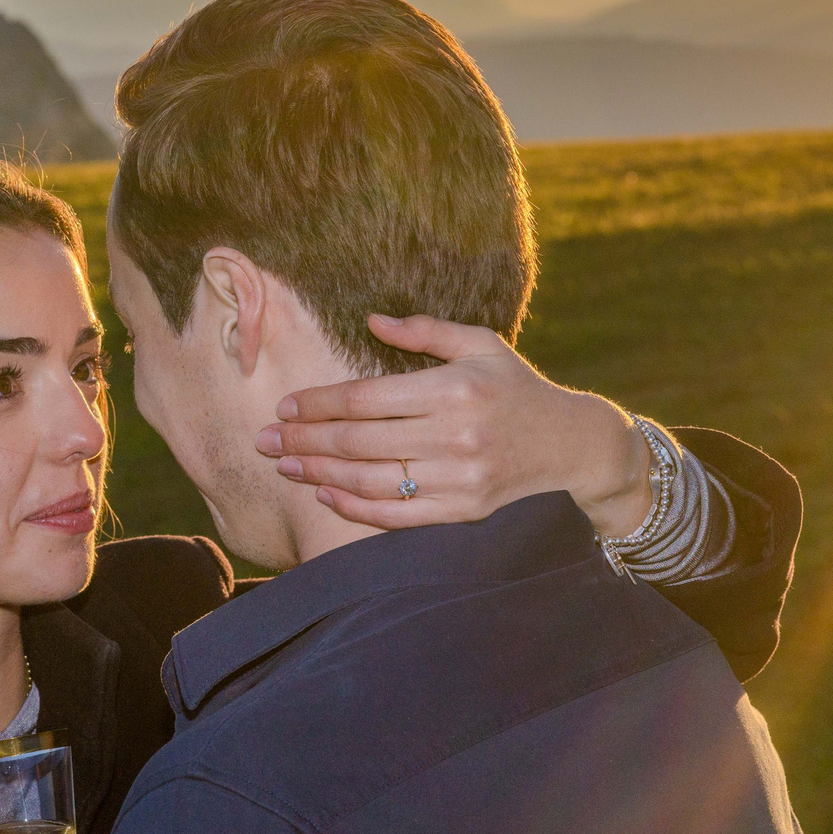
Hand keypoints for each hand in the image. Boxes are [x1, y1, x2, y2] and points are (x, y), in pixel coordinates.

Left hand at [254, 315, 651, 535]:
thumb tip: (371, 319)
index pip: (367, 398)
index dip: (319, 403)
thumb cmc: (514, 387)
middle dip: (305, 439)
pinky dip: (356, 507)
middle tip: (264, 439)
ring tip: (285, 465)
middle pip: (360, 441)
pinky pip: (398, 514)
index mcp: (454, 388)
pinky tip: (325, 493)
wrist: (568, 444)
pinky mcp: (463, 510)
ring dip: (320, 473)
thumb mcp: (479, 344)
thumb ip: (424, 331)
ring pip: (371, 480)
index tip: (285, 404)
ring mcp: (460, 478)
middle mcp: (456, 435)